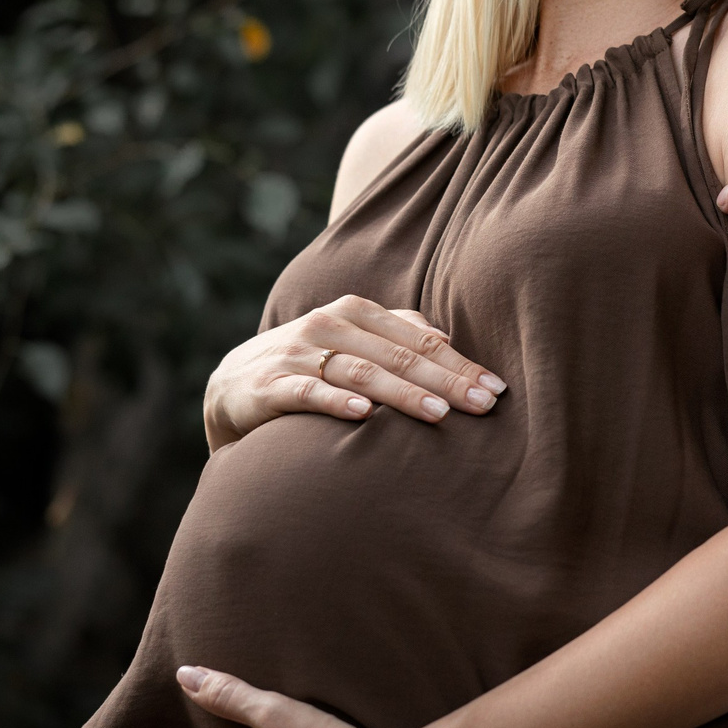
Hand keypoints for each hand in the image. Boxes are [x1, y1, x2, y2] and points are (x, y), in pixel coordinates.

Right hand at [201, 295, 506, 452]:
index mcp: (355, 313)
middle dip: (446, 381)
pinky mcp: (269, 385)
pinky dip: (336, 401)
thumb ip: (396, 334)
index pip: (419, 340)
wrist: (231, 387)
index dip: (460, 364)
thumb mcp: (351, 342)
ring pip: (361, 372)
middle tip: (483, 405)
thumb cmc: (308, 365)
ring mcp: (297, 354)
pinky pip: (308, 392)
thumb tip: (446, 337)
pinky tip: (364, 414)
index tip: (497, 389)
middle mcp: (328, 326)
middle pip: (398, 355)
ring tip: (438, 414)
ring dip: (402, 393)